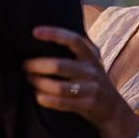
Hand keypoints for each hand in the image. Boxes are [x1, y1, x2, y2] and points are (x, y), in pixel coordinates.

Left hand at [24, 26, 138, 137]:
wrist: (113, 109)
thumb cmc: (93, 80)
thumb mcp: (91, 60)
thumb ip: (77, 46)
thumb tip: (49, 28)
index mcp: (91, 55)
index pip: (73, 40)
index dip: (54, 34)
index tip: (34, 31)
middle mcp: (92, 70)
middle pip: (60, 66)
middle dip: (37, 65)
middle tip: (25, 65)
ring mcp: (91, 88)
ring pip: (59, 87)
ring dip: (39, 83)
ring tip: (29, 80)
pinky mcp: (88, 105)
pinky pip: (62, 103)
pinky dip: (46, 100)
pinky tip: (38, 96)